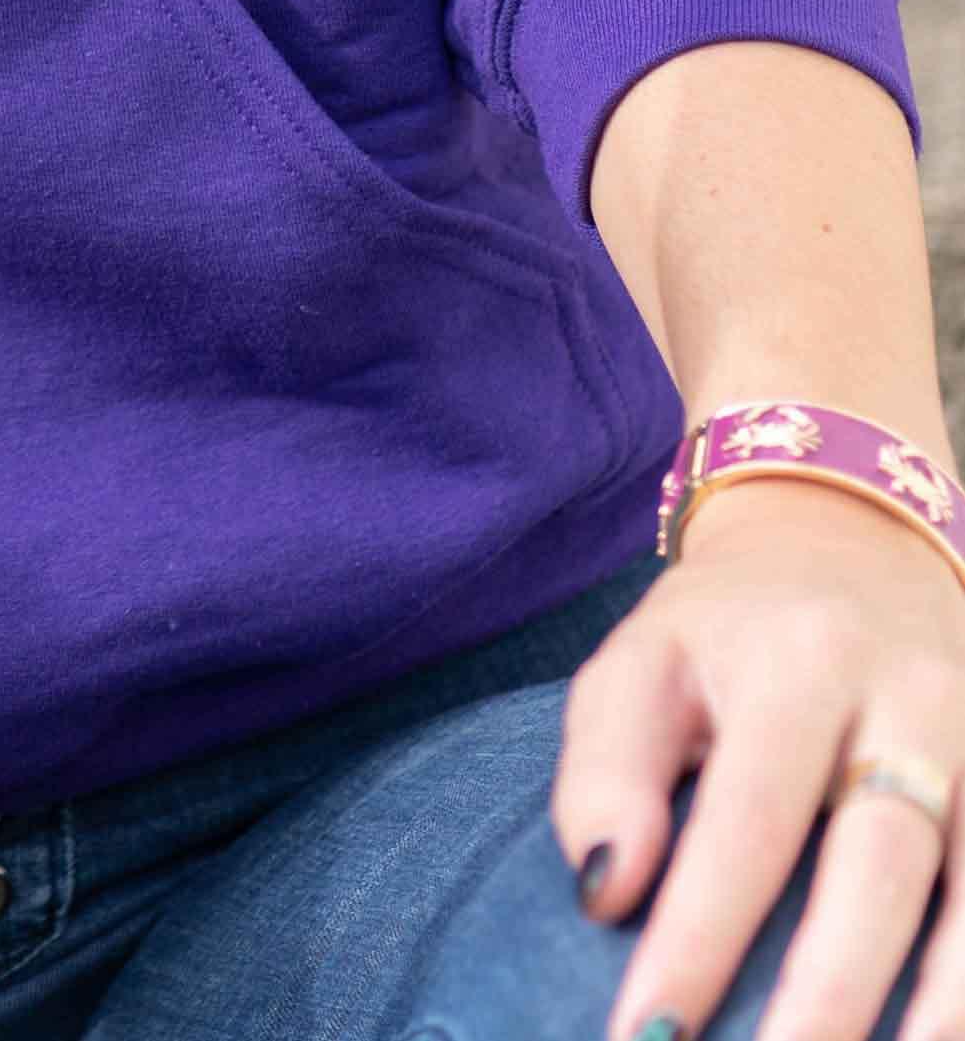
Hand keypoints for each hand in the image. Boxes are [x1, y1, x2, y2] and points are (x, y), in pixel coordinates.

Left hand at [555, 478, 964, 1040]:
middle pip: (881, 866)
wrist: (846, 542)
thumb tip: (605, 890)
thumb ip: (606, 769)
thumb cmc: (723, 634)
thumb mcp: (639, 664)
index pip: (748, 821)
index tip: (651, 1031)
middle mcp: (910, 702)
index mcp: (794, 664)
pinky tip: (947, 1030)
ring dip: (939, 1010)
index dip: (702, 934)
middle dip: (831, 995)